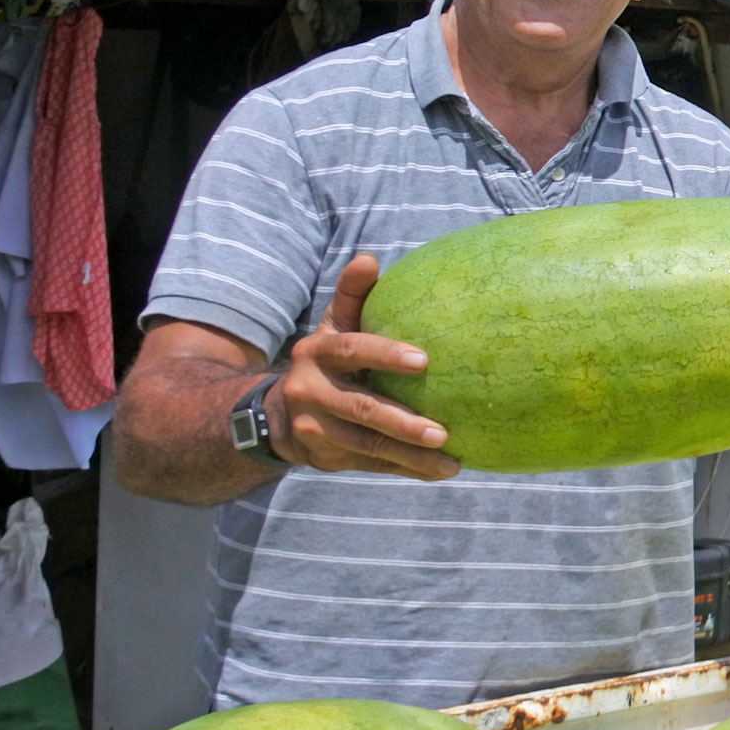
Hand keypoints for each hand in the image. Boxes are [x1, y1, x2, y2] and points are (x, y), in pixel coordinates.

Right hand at [271, 253, 457, 480]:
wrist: (280, 412)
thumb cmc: (328, 358)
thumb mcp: (333, 326)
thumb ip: (352, 295)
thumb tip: (368, 259)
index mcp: (317, 352)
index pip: (353, 350)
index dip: (385, 354)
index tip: (424, 360)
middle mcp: (310, 391)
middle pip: (360, 409)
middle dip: (401, 423)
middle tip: (442, 432)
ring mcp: (316, 428)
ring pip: (367, 445)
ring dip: (410, 456)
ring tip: (450, 460)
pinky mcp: (326, 457)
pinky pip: (370, 464)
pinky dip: (405, 469)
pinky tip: (439, 470)